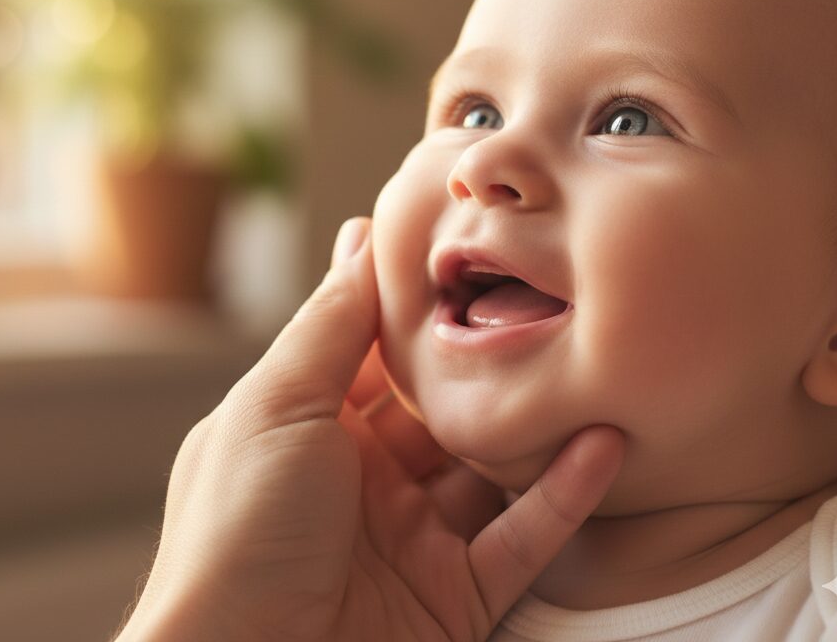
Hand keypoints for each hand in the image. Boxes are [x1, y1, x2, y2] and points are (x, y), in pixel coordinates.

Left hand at [116, 216, 625, 641]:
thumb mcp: (276, 408)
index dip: (420, 308)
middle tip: (546, 295)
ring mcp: (412, 538)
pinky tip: (602, 442)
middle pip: (442, 407)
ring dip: (538, 422)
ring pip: (489, 467)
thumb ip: (328, 326)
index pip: (377, 352)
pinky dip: (564, 494)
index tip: (469, 252)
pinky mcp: (454, 597)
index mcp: (312, 428)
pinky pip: (521, 538)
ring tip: (589, 361)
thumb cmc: (235, 537)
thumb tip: (361, 239)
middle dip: (488, 360)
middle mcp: (365, 478)